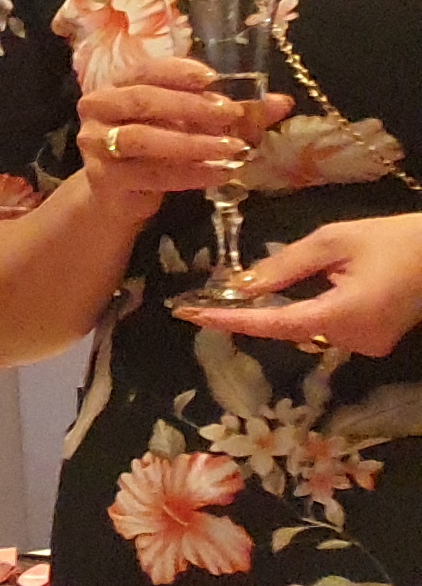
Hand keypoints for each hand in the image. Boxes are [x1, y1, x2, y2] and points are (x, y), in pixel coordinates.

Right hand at [75, 57, 286, 215]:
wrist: (119, 196)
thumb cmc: (158, 150)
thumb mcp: (195, 126)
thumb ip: (234, 114)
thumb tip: (282, 102)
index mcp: (120, 84)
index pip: (147, 69)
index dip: (179, 71)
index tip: (214, 78)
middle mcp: (100, 108)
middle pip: (142, 99)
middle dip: (190, 106)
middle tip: (231, 114)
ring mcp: (96, 143)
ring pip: (142, 138)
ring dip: (191, 143)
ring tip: (233, 149)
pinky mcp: (103, 177)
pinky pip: (149, 174)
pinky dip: (188, 174)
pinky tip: (220, 174)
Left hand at [189, 213, 421, 357]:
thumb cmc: (395, 239)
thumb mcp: (334, 241)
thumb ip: (285, 265)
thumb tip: (241, 285)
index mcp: (344, 315)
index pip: (273, 324)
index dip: (230, 319)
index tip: (190, 314)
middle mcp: (353, 340)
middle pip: (287, 328)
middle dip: (250, 312)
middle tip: (203, 301)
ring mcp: (365, 345)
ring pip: (305, 329)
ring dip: (279, 309)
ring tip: (245, 293)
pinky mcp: (372, 342)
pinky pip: (324, 328)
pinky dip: (304, 311)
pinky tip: (288, 294)